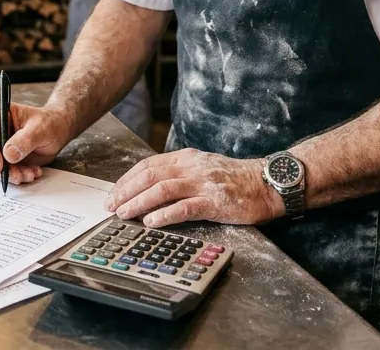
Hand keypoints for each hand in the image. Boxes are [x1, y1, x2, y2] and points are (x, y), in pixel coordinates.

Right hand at [0, 101, 74, 184]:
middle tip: (17, 176)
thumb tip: (8, 155)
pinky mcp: (3, 159)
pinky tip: (32, 172)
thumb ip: (25, 140)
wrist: (57, 131)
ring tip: (29, 174)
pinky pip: (3, 172)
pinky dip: (16, 176)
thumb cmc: (49, 123)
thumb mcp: (41, 128)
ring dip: (9, 174)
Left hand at [105, 149, 285, 227]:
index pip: (148, 165)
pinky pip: (185, 207)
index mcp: (187, 159)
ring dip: (139, 202)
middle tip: (111, 205)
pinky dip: (165, 214)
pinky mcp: (215, 202)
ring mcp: (204, 184)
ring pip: (163, 190)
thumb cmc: (235, 179)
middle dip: (126, 191)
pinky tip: (152, 221)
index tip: (113, 193)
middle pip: (150, 176)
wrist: (268, 183)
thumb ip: (180, 174)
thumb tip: (151, 187)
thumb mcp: (203, 168)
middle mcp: (192, 167)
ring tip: (124, 213)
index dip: (127, 179)